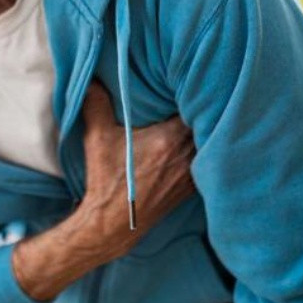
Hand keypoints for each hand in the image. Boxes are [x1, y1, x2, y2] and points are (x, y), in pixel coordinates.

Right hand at [11, 83, 196, 300]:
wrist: (114, 223)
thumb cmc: (106, 180)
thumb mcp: (96, 139)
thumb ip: (95, 105)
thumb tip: (91, 79)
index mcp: (170, 139)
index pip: (195, 106)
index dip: (195, 91)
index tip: (188, 81)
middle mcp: (187, 155)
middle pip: (207, 122)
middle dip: (202, 107)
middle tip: (197, 93)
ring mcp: (193, 172)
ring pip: (210, 141)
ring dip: (205, 128)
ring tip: (200, 114)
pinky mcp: (192, 186)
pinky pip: (207, 160)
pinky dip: (204, 149)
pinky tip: (196, 142)